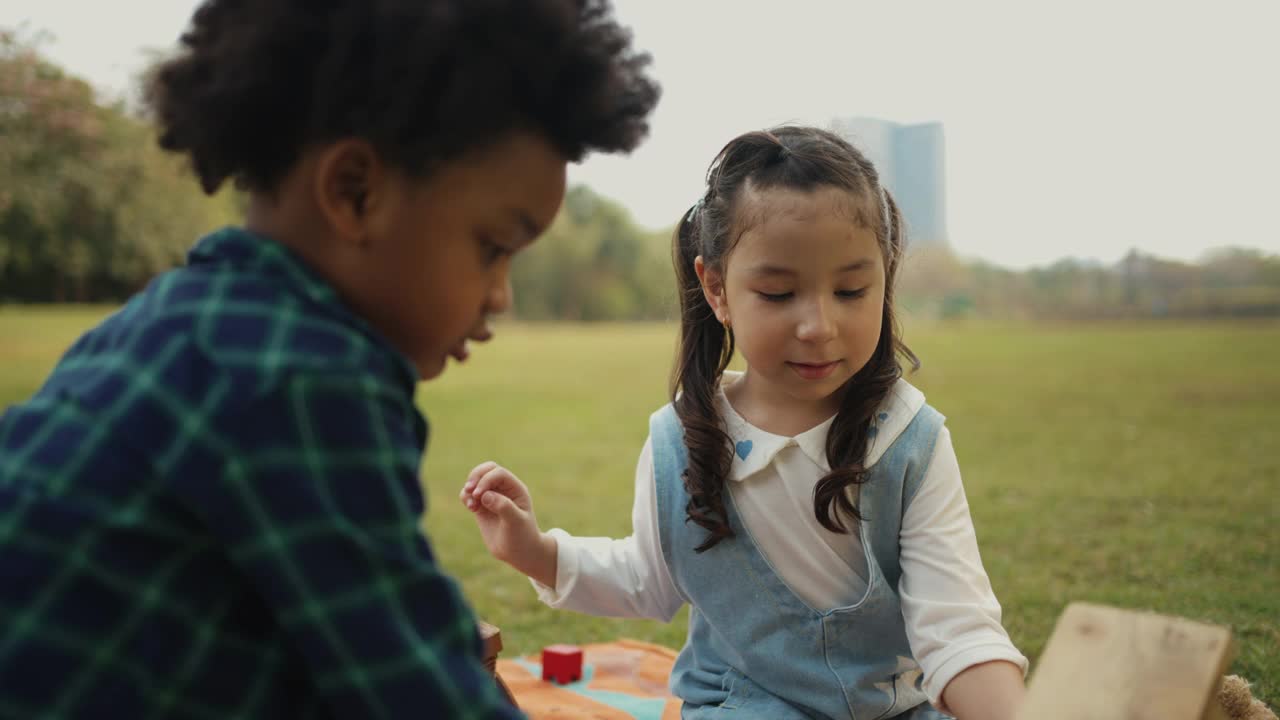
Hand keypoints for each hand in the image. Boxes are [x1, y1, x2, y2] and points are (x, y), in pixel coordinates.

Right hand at [460, 462, 556, 585]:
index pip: (498, 473)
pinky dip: (466, 497)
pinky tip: (470, 507)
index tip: (479, 495)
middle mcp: (504, 490)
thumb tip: (485, 495)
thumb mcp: (516, 522)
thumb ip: (503, 507)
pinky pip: (469, 494)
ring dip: (469, 488)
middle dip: (475, 476)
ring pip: (476, 480)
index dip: (486, 480)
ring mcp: (492, 497)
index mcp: (516, 489)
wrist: (519, 553)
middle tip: (469, 489)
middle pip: (487, 470)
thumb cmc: (522, 537)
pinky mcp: (482, 507)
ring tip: (471, 505)